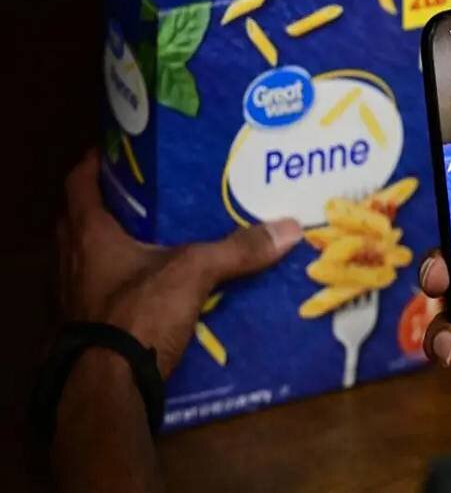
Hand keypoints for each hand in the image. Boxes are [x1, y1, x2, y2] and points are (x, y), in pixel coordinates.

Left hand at [57, 150, 302, 376]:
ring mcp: (76, 296)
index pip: (81, 181)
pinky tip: (158, 287)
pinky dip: (128, 285)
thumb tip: (290, 228)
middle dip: (118, 205)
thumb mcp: (193, 273)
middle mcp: (73, 260)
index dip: (100, 161)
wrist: (107, 388)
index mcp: (88, 234)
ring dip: (121, 247)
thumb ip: (237, 250)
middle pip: (87, 218)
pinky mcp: (89, 327)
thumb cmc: (137, 315)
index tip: (128, 151)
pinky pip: (107, 293)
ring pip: (95, 258)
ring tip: (162, 237)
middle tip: (156, 193)